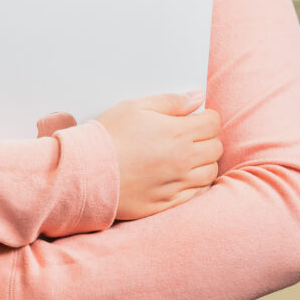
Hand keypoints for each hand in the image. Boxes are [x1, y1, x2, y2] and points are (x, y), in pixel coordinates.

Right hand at [96, 92, 222, 220]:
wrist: (84, 172)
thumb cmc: (106, 136)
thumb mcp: (133, 107)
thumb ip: (169, 101)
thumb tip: (196, 97)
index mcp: (177, 133)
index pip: (212, 123)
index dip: (206, 117)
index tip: (195, 118)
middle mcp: (183, 160)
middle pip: (215, 147)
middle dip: (206, 139)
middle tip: (189, 136)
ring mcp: (176, 183)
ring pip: (210, 171)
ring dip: (203, 162)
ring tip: (185, 157)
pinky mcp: (167, 202)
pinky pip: (197, 194)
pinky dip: (196, 184)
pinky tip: (181, 177)